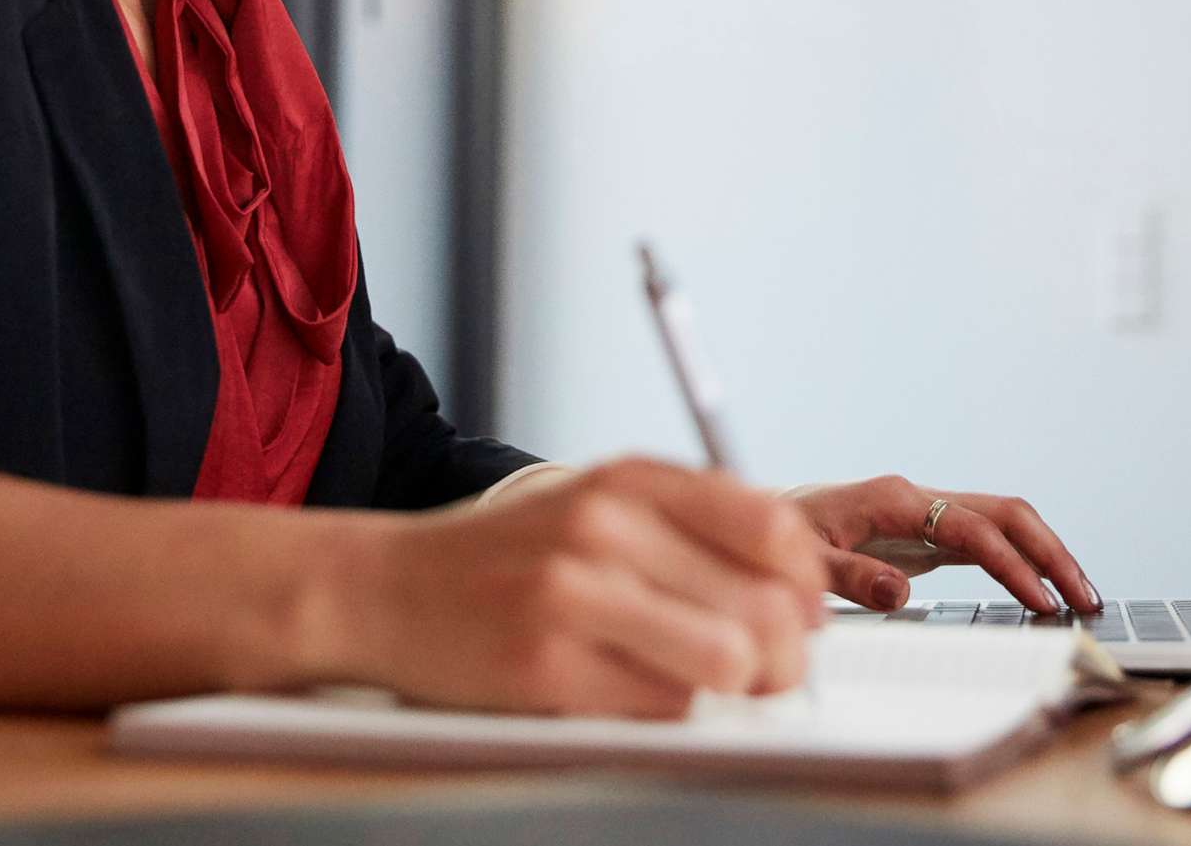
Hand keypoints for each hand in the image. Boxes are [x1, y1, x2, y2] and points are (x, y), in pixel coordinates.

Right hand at [351, 458, 828, 718]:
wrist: (383, 588)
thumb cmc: (506, 558)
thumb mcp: (596, 504)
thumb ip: (691, 527)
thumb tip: (800, 596)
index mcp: (627, 480)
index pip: (773, 527)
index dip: (806, 583)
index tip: (800, 611)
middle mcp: (604, 526)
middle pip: (764, 604)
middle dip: (785, 653)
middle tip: (766, 670)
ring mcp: (572, 595)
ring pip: (727, 661)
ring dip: (734, 688)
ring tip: (706, 685)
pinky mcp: (546, 668)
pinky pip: (663, 708)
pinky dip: (667, 711)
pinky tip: (630, 691)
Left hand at [787, 476, 1098, 614]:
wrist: (758, 521)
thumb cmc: (777, 537)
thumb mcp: (802, 560)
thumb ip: (848, 575)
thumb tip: (900, 592)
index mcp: (893, 499)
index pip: (971, 527)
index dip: (1011, 564)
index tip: (1040, 601)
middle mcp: (918, 499)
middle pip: (1005, 514)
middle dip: (1050, 552)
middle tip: (1085, 599)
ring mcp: (925, 514)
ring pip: (1003, 523)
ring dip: (1044, 555)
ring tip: (1080, 599)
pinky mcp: (926, 533)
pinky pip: (986, 541)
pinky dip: (1020, 562)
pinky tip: (1042, 591)